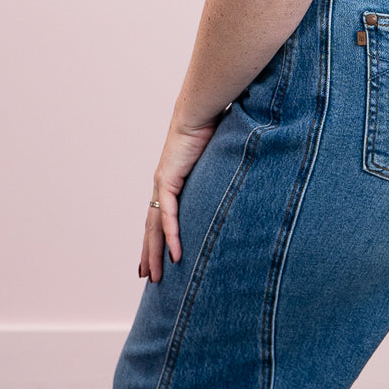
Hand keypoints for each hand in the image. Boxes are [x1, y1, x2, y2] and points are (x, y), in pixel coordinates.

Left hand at [140, 112, 227, 283]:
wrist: (200, 109)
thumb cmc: (211, 128)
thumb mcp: (216, 162)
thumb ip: (220, 178)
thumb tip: (239, 186)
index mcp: (171, 183)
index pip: (161, 218)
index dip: (158, 240)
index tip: (159, 260)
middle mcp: (163, 186)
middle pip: (152, 228)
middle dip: (150, 255)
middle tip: (149, 278)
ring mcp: (163, 184)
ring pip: (155, 228)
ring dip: (155, 253)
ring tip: (154, 277)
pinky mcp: (168, 180)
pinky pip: (169, 215)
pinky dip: (171, 236)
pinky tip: (175, 255)